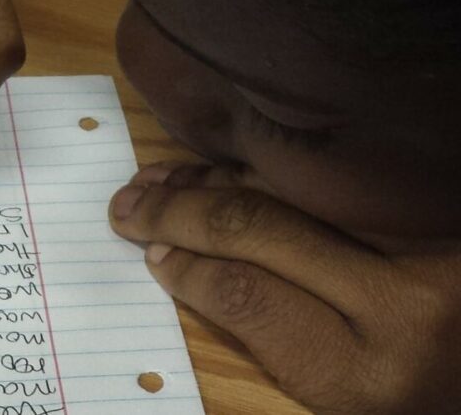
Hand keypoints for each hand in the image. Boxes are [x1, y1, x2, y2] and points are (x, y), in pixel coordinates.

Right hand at [109, 162, 460, 413]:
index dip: (188, 267)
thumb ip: (274, 330)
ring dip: (210, 179)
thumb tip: (185, 263)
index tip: (150, 252)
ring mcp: (426, 246)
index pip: (249, 296)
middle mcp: (404, 305)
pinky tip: (221, 167)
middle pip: (258, 230)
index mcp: (370, 373)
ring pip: (290, 188)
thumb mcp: (338, 386)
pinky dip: (268, 167)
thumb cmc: (410, 390)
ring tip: (156, 181)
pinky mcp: (438, 206)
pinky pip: (329, 176)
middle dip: (179, 212)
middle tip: (127, 207)